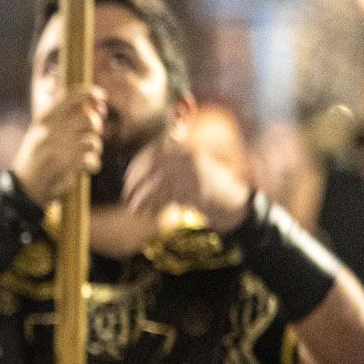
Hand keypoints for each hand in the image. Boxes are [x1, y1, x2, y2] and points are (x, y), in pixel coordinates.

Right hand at [9, 89, 104, 206]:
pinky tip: (87, 169)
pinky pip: (91, 159)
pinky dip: (93, 165)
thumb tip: (97, 105)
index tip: (102, 97)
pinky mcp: (65, 166)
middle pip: (88, 119)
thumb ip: (65, 117)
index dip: (90, 93)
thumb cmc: (37, 158)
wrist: (24, 189)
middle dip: (96, 127)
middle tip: (90, 137)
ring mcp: (57, 148)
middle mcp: (50, 130)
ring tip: (86, 156)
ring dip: (94, 149)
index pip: (71, 97)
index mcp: (44, 119)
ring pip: (92, 141)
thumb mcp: (42, 131)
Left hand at [122, 127, 251, 228]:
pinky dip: (156, 206)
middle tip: (127, 197)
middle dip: (136, 183)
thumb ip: (170, 169)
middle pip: (152, 168)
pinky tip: (150, 213)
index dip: (137, 166)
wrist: (236, 203)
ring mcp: (193, 174)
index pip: (154, 153)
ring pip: (157, 185)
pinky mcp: (197, 192)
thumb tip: (139, 173)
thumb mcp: (190, 172)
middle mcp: (189, 159)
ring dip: (142, 198)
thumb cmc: (209, 189)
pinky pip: (168, 199)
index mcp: (186, 150)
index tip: (128, 179)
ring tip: (134, 208)